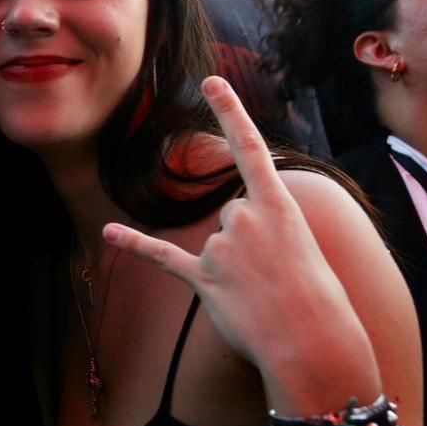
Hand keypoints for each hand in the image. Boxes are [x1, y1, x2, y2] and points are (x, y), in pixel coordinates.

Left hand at [103, 77, 368, 380]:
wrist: (313, 343)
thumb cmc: (317, 299)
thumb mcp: (302, 246)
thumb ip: (266, 229)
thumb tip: (229, 236)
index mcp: (278, 206)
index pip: (250, 147)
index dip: (230, 112)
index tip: (210, 81)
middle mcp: (244, 219)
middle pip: (231, 216)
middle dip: (249, 245)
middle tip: (275, 275)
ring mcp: (221, 249)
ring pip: (214, 245)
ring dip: (233, 270)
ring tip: (260, 294)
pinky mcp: (202, 279)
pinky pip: (161, 256)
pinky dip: (134, 244)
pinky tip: (109, 231)